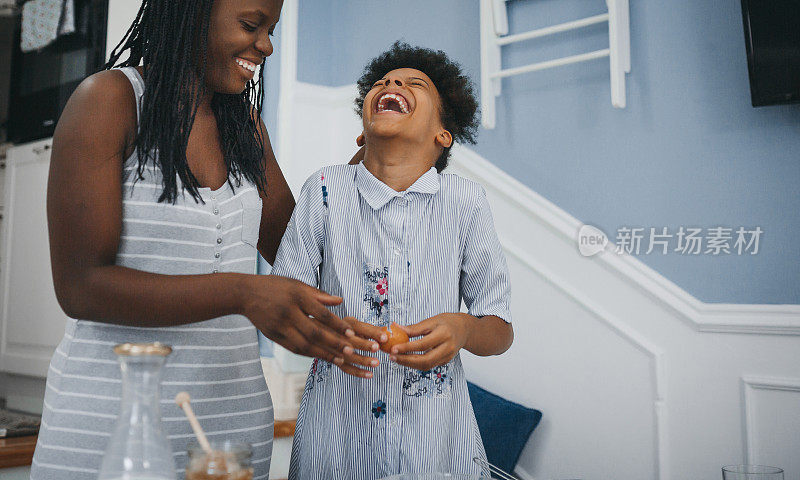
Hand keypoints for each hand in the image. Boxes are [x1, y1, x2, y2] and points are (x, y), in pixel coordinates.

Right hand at [242, 275, 378, 376]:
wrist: (245, 294)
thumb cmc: (275, 287)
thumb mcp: (297, 284)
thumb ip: (319, 294)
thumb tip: (340, 301)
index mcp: (297, 297)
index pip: (322, 314)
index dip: (337, 325)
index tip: (351, 333)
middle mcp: (289, 313)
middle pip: (315, 332)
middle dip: (334, 343)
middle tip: (350, 351)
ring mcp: (280, 327)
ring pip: (304, 345)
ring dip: (323, 354)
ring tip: (339, 359)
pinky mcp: (274, 336)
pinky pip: (294, 349)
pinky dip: (309, 354)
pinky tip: (321, 357)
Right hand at [337, 316, 388, 376]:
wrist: (327, 334)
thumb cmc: (349, 330)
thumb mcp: (359, 326)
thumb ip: (372, 330)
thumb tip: (388, 332)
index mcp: (345, 323)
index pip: (358, 326)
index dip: (371, 332)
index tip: (384, 337)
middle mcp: (337, 334)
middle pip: (350, 341)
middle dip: (364, 344)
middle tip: (377, 347)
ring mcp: (333, 348)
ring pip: (347, 356)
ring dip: (362, 360)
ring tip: (376, 362)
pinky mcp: (334, 360)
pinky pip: (346, 368)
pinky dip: (358, 372)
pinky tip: (369, 374)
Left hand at [388, 313, 471, 370]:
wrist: (464, 329)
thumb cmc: (447, 322)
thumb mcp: (432, 320)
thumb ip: (414, 328)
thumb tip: (396, 328)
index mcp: (444, 334)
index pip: (423, 344)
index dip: (407, 348)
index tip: (393, 348)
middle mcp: (447, 347)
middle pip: (425, 360)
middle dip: (406, 360)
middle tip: (392, 357)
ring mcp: (447, 356)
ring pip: (426, 366)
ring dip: (409, 364)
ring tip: (396, 359)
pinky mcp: (445, 361)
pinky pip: (429, 366)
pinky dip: (416, 364)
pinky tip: (406, 359)